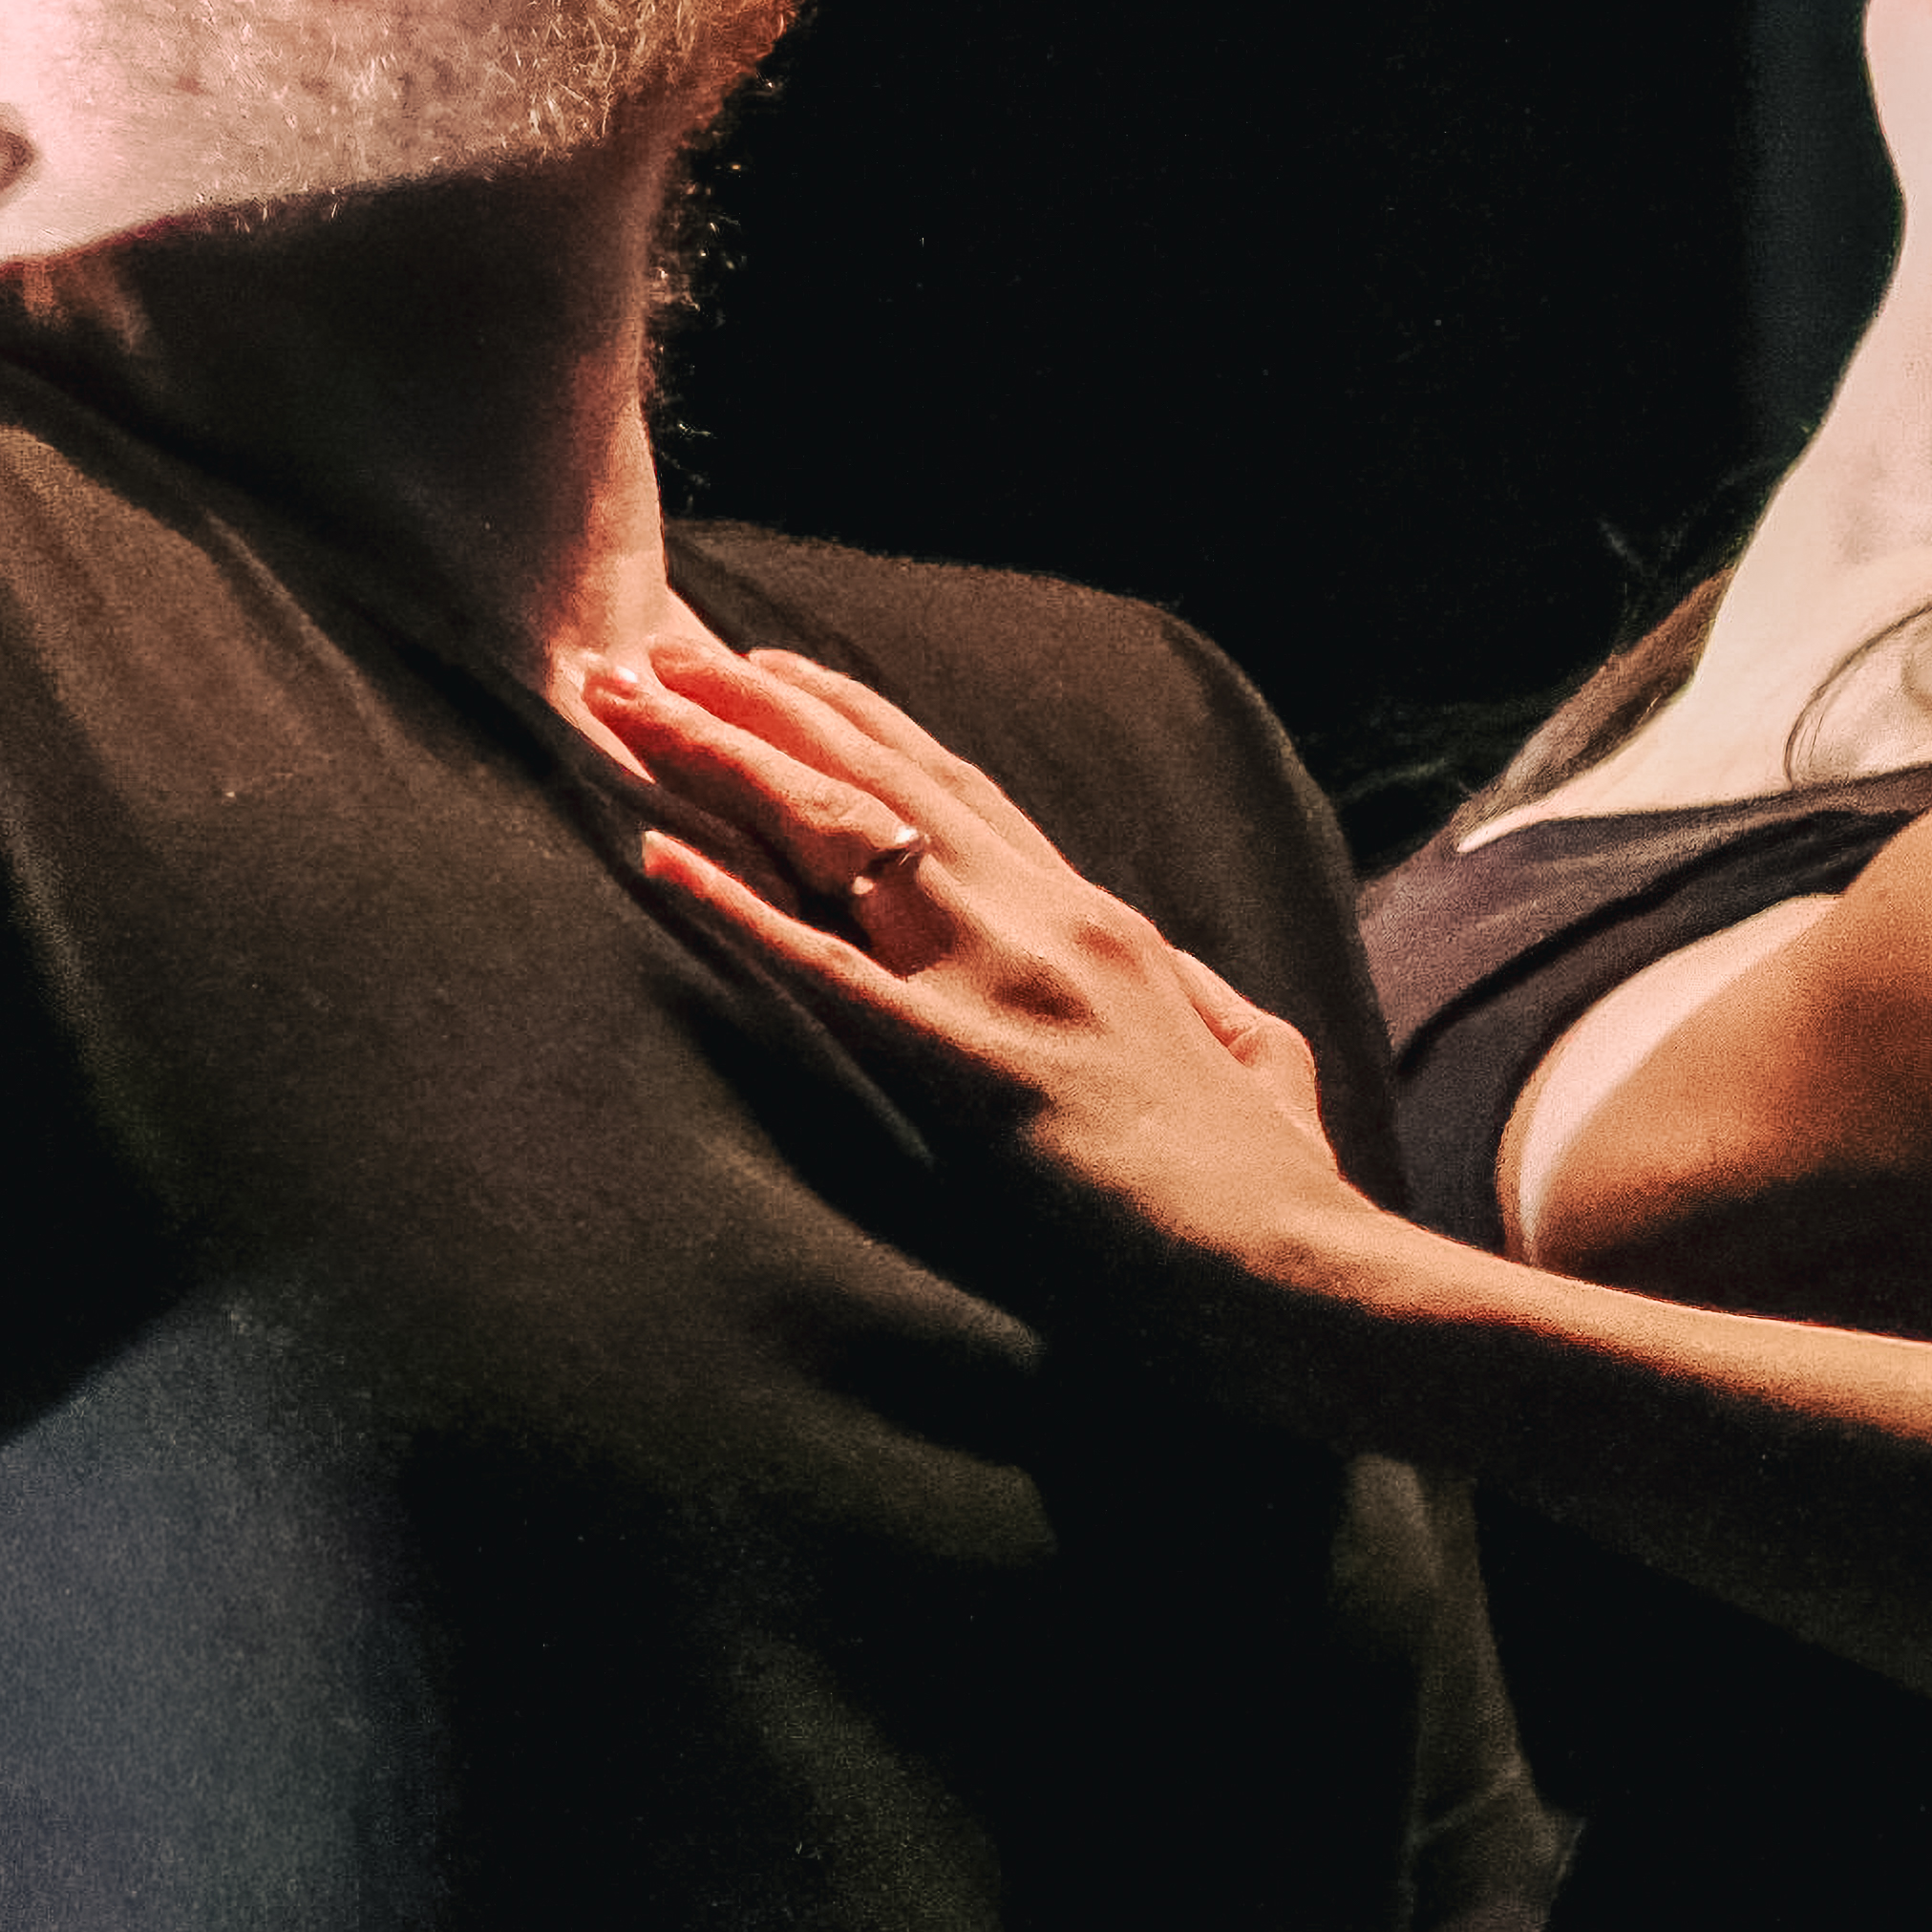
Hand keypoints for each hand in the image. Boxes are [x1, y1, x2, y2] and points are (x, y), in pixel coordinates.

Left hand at [569, 639, 1363, 1325]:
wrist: (1307, 1280)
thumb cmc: (1281, 1195)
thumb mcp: (1259, 1061)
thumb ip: (1209, 1009)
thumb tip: (1195, 995)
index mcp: (1103, 923)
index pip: (958, 792)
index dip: (855, 723)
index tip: (772, 670)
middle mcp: (1047, 922)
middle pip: (876, 781)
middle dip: (755, 705)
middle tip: (648, 650)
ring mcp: (1009, 985)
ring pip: (838, 836)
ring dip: (719, 762)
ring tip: (623, 705)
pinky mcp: (973, 1072)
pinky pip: (827, 974)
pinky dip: (733, 910)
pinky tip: (652, 860)